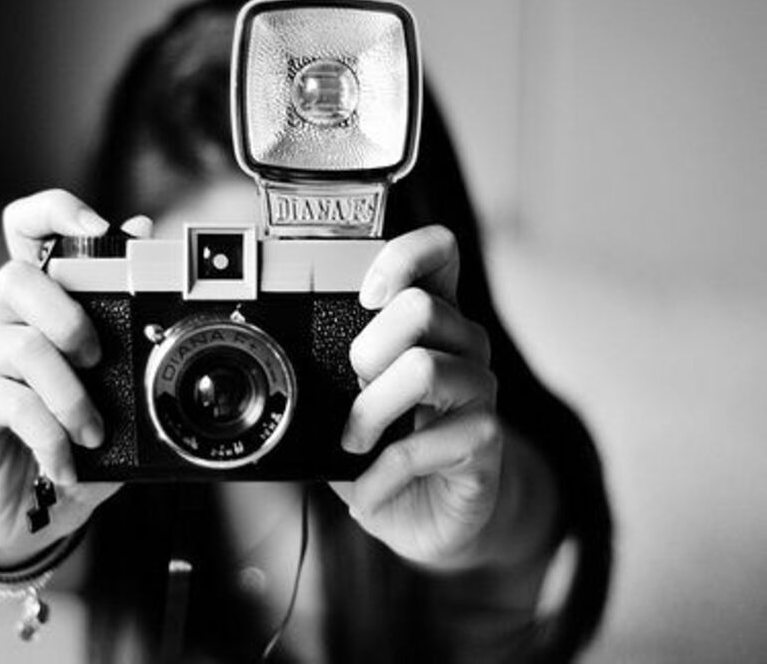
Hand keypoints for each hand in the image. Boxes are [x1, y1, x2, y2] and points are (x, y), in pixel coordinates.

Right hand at [0, 189, 120, 564]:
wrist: (36, 513)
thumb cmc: (77, 440)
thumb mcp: (118, 388)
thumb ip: (128, 318)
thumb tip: (145, 231)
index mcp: (42, 303)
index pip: (26, 230)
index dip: (53, 212)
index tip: (98, 228)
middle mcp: (3, 320)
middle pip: (16, 277)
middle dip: (69, 316)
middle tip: (99, 361)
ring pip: (22, 345)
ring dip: (71, 396)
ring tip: (92, 434)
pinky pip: (12, 402)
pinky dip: (51, 435)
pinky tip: (66, 463)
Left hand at [330, 225, 502, 569]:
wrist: (426, 514)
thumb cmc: (386, 448)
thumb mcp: (347, 403)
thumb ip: (329, 374)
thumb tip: (282, 362)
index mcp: (429, 321)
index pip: (438, 253)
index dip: (404, 255)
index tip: (366, 295)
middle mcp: (462, 345)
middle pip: (422, 307)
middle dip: (367, 350)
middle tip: (352, 388)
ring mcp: (479, 390)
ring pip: (423, 368)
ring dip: (370, 412)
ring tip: (354, 443)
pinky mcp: (485, 440)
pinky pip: (427, 442)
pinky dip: (382, 473)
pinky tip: (370, 488)